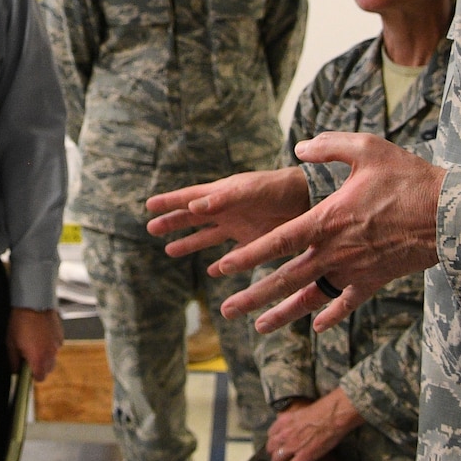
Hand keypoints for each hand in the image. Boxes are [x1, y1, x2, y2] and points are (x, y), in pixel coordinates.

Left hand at [6, 307, 62, 380]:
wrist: (33, 302)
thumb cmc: (20, 322)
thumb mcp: (10, 342)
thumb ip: (13, 360)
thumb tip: (16, 370)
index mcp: (38, 359)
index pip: (40, 378)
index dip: (33, 376)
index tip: (27, 370)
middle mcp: (51, 354)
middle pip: (48, 369)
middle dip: (40, 366)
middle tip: (29, 355)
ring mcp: (57, 344)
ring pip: (53, 357)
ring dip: (45, 355)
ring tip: (35, 342)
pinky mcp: (61, 335)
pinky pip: (56, 345)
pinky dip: (50, 344)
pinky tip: (41, 333)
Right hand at [147, 166, 313, 257]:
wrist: (313, 200)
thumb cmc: (281, 189)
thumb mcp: (250, 191)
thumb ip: (223, 199)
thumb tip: (192, 206)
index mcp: (222, 194)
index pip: (189, 198)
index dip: (169, 202)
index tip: (148, 206)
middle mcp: (228, 210)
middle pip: (193, 218)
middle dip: (172, 223)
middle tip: (151, 229)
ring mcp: (240, 226)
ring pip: (208, 236)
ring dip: (189, 243)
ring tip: (170, 251)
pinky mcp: (255, 241)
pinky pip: (231, 253)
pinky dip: (219, 262)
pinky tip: (211, 270)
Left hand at [207, 133, 443, 335]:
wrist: (451, 215)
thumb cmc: (408, 179)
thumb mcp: (366, 149)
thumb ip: (328, 147)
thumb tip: (300, 148)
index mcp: (326, 221)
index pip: (277, 243)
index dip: (248, 257)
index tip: (222, 268)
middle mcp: (334, 252)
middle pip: (285, 279)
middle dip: (253, 296)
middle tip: (227, 310)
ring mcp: (354, 270)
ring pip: (311, 297)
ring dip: (282, 314)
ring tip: (258, 328)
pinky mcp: (375, 280)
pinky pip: (347, 302)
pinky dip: (330, 314)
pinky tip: (316, 326)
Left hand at [266, 391, 361, 460]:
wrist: (332, 416)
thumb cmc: (323, 411)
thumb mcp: (301, 412)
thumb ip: (294, 420)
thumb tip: (296, 424)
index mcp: (283, 422)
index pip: (271, 434)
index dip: (274, 442)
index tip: (277, 446)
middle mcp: (284, 434)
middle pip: (271, 448)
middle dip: (273, 454)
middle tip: (277, 459)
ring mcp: (292, 446)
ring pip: (276, 460)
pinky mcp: (303, 457)